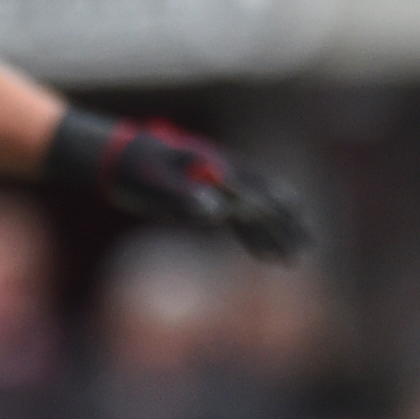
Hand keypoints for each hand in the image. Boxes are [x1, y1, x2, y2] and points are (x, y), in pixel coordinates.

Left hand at [51, 107, 308, 261]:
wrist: (111, 158)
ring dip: (273, 236)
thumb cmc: (132, 167)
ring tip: (292, 259)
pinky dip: (252, 238)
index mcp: (216, 168)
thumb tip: (218, 214)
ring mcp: (215, 188)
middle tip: (308, 247)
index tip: (298, 223)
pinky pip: (236, 221)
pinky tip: (264, 255)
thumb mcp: (156, 181)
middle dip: (286, 225)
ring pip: (253, 214)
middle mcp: (223, 176)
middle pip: (264, 201)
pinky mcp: (203, 200)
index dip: (277, 209)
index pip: (256, 190)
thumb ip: (185, 196)